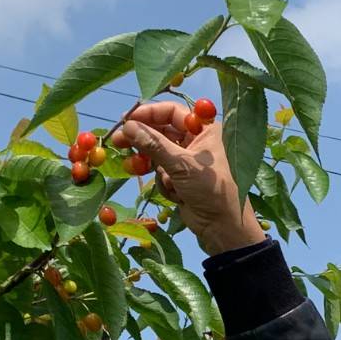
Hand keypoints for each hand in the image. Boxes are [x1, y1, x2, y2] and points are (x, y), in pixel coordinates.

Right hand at [111, 102, 264, 255]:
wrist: (222, 227)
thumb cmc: (210, 189)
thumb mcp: (181, 165)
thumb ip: (153, 144)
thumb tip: (128, 127)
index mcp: (204, 130)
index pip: (172, 113)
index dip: (148, 114)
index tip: (126, 119)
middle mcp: (195, 142)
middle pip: (161, 132)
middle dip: (142, 140)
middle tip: (118, 141)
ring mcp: (187, 161)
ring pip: (157, 154)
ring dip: (153, 166)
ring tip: (141, 171)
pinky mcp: (180, 179)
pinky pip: (161, 173)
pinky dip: (164, 183)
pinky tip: (176, 194)